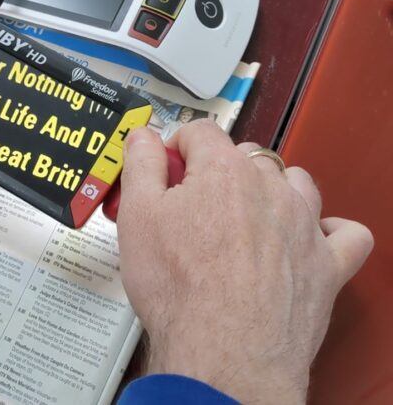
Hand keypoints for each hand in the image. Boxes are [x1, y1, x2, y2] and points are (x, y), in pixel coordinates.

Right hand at [117, 121, 373, 402]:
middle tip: (192, 206)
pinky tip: (307, 238)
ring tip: (244, 220)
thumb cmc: (180, 288)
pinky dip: (329, 230)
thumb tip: (143, 135)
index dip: (177, 147)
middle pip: (245, 157)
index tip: (168, 168)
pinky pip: (345, 234)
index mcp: (224, 171)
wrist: (223, 349)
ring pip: (295, 183)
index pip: (200, 133)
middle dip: (218, 171)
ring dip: (272, 190)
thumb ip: (141, 165)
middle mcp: (271, 188)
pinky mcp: (327, 265)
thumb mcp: (137, 216)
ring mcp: (305, 225)